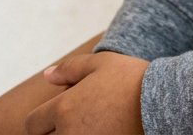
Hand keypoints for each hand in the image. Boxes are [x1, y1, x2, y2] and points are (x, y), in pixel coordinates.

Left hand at [24, 51, 147, 133]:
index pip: (32, 125)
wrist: (160, 102)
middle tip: (73, 122)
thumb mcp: (100, 64)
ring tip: (85, 129)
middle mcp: (68, 133)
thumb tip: (47, 75)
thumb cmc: (130, 79)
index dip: (40, 120)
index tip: (54, 117)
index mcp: (63, 108)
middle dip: (53, 132)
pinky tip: (97, 134)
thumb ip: (70, 69)